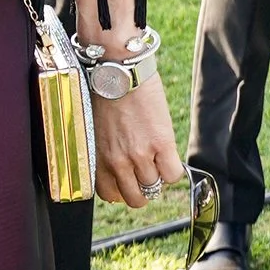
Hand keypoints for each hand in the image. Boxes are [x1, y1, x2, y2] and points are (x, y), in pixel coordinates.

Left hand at [91, 65, 182, 208]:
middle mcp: (117, 162)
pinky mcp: (161, 144)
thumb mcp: (97, 129)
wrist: (117, 70)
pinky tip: (168, 155)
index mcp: (97, 159)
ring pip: (154, 187)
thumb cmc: (104, 93)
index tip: (128, 181)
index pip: (110, 195)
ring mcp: (140, 155)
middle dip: (142, 190)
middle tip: (147, 174)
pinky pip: (173, 174)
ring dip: (157, 176)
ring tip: (157, 159)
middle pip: (136, 198)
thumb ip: (106, 151)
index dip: (123, 190)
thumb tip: (119, 166)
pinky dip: (173, 169)